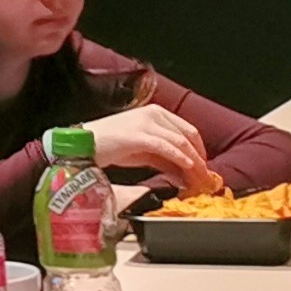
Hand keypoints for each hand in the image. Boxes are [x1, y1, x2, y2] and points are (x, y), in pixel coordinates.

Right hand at [86, 105, 209, 186]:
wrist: (84, 144)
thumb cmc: (109, 146)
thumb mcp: (142, 152)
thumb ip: (163, 160)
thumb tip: (184, 174)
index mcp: (155, 113)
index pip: (187, 129)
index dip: (199, 149)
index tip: (203, 166)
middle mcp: (153, 114)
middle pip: (188, 134)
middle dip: (200, 157)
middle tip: (205, 176)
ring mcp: (146, 123)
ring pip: (181, 141)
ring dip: (194, 161)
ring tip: (199, 177)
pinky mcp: (139, 136)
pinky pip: (167, 147)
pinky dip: (180, 158)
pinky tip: (187, 168)